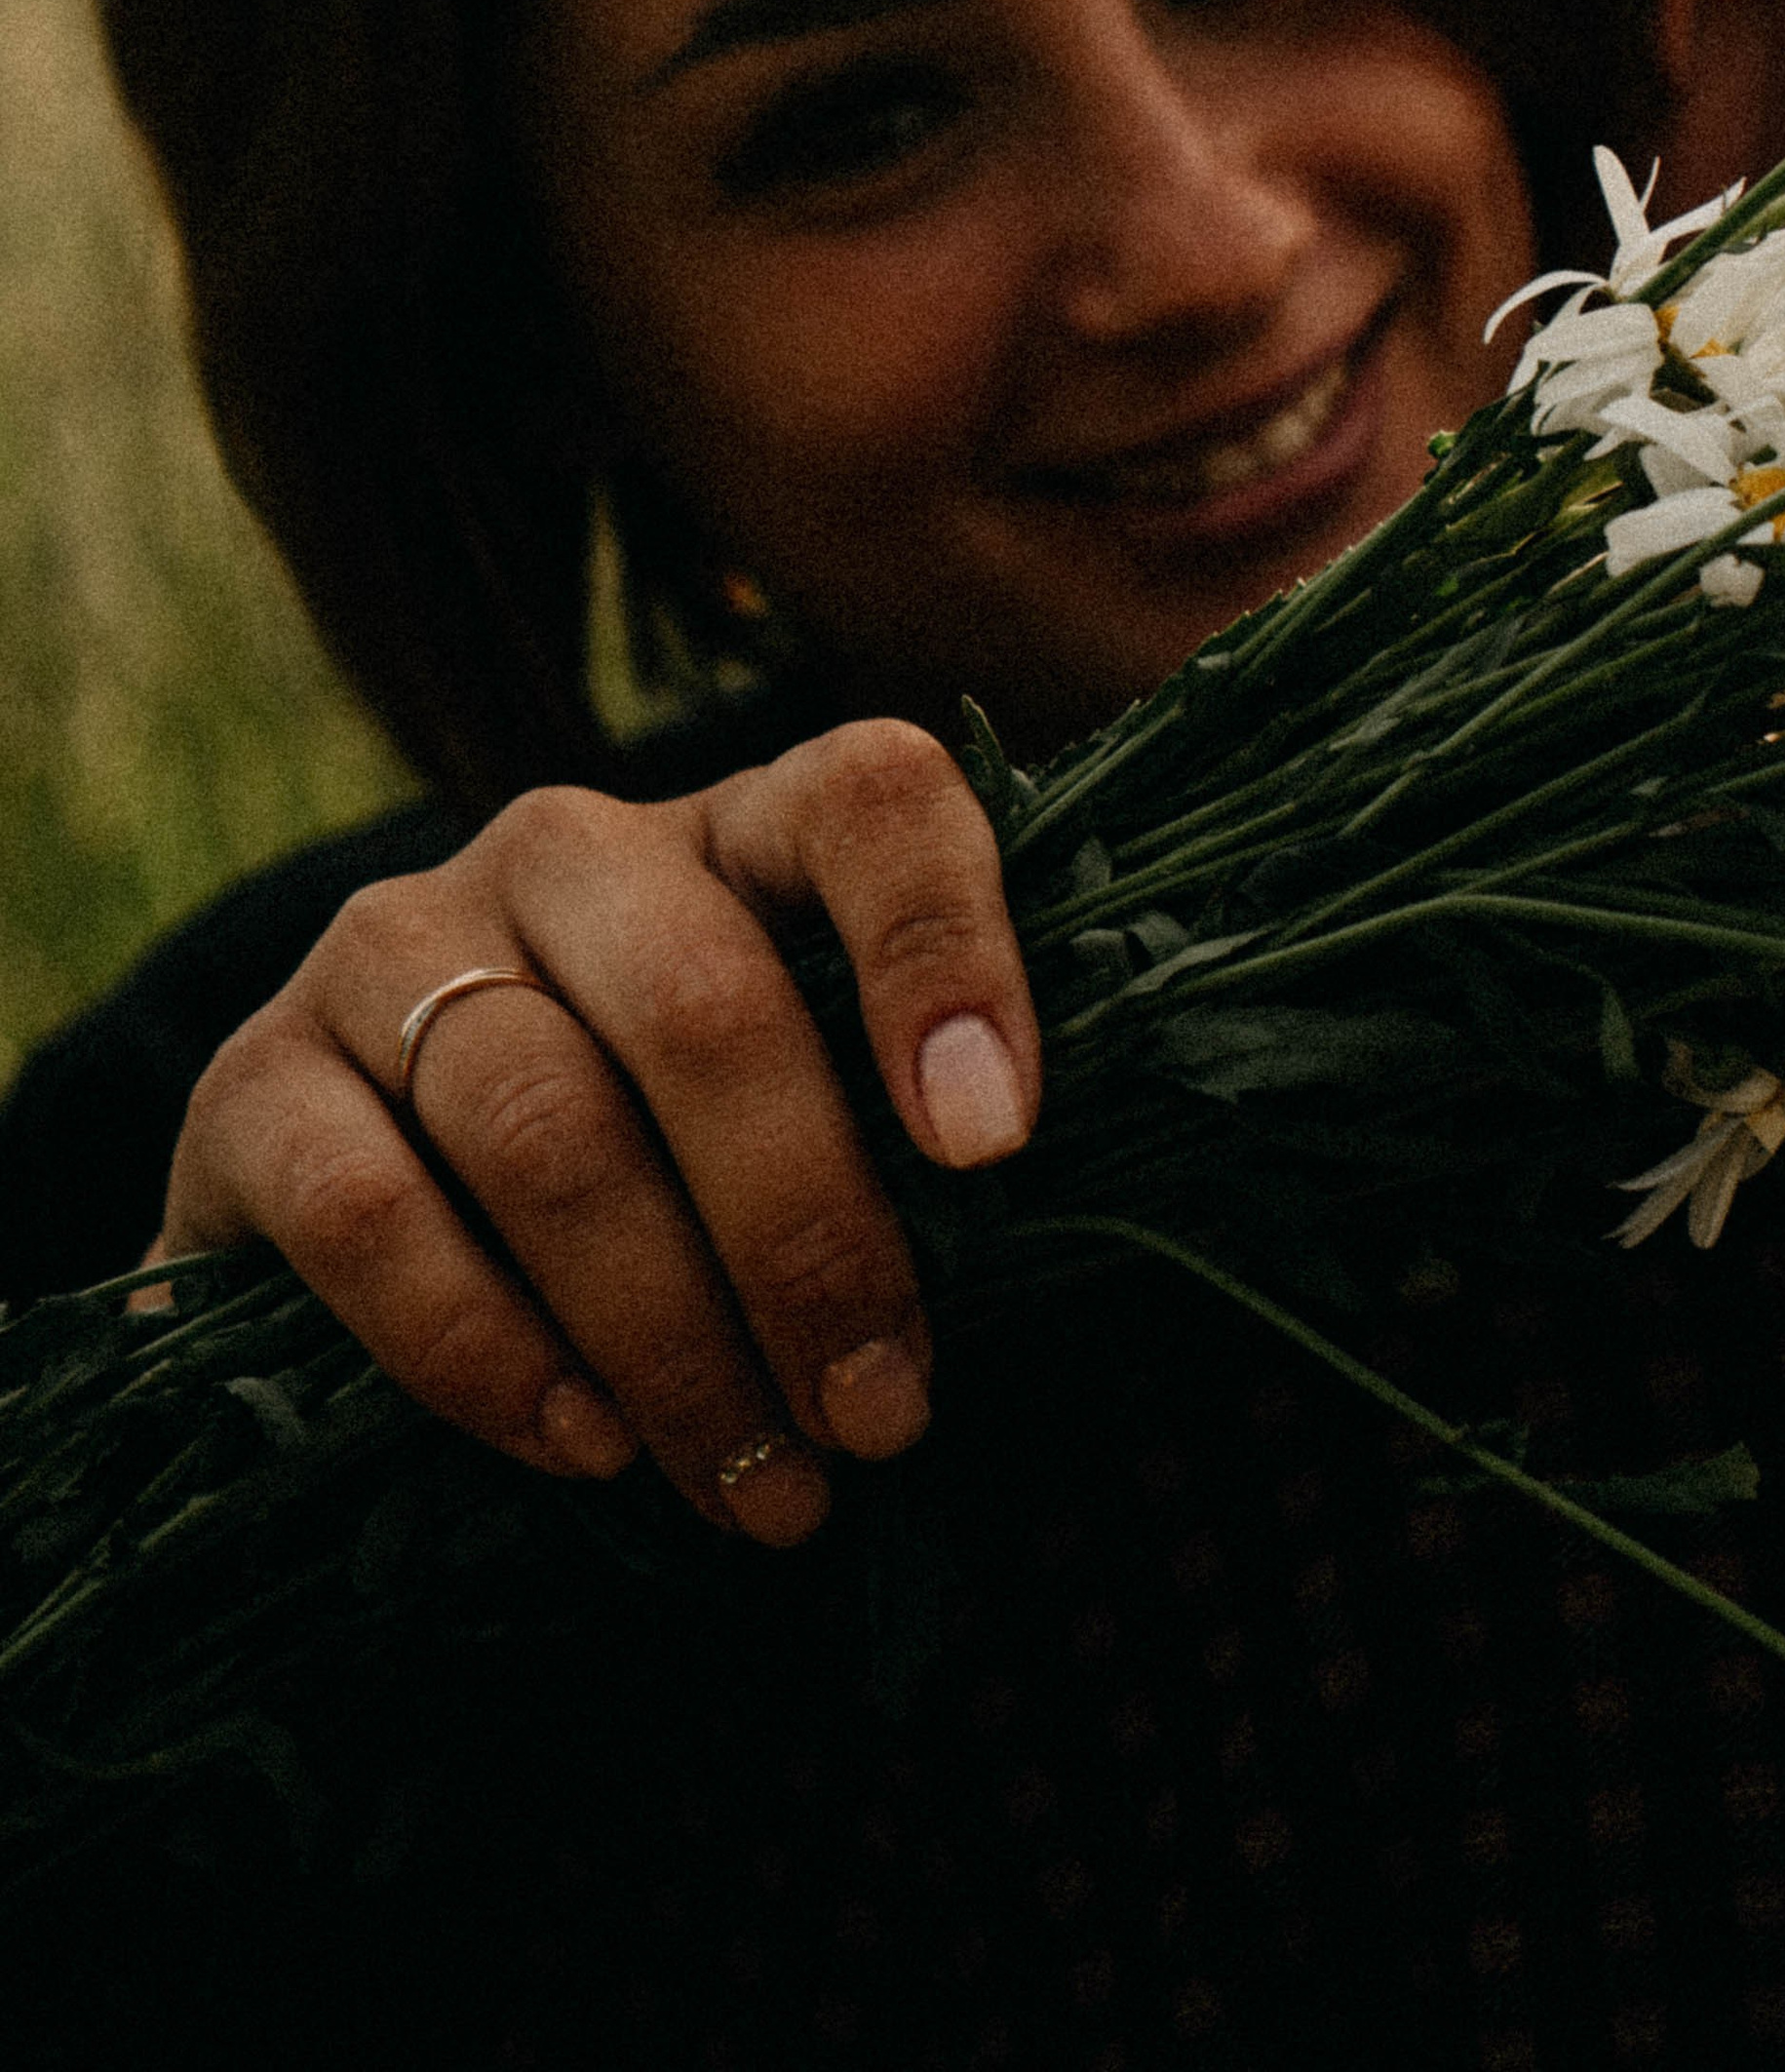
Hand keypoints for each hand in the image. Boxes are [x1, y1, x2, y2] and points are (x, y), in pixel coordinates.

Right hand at [159, 721, 1039, 1545]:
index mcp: (737, 831)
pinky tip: (585, 1446)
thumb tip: (1032, 1236)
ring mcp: (392, 947)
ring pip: (547, 1121)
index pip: (868, 800)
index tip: (997, 1144)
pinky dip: (485, 1349)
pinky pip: (367, 1209)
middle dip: (808, 1238)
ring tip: (759, 1487)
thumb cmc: (672, 1180)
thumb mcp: (804, 1119)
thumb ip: (907, 1135)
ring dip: (672, 1334)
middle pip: (706, 1004)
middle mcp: (565, 851)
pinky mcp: (250, 1080)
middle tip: (881, 1420)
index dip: (943, 950)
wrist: (365, 1221)